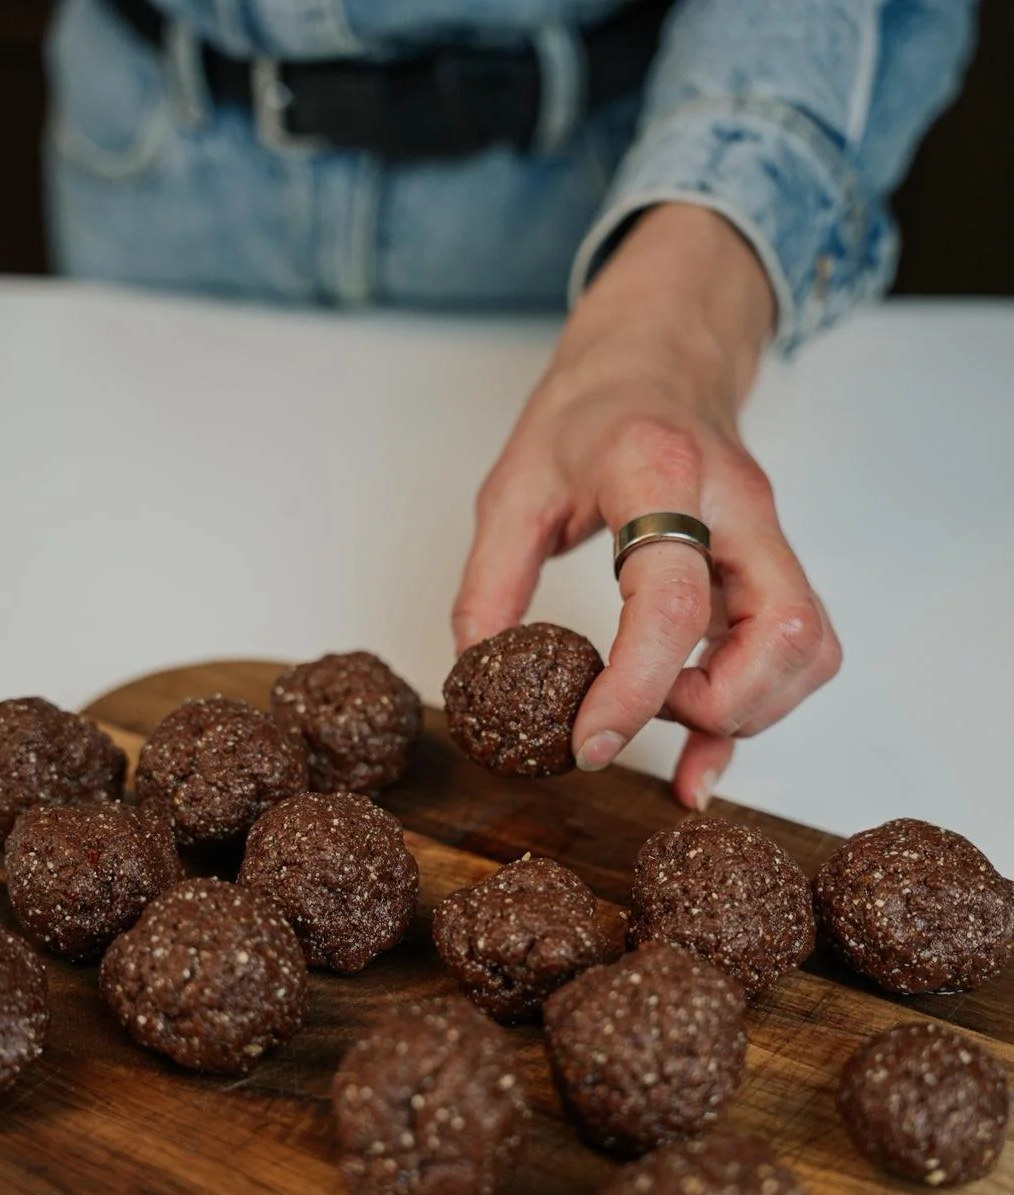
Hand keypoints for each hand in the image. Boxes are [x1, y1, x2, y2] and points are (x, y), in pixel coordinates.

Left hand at [451, 203, 841, 807]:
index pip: (671, 602)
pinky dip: (758, 709)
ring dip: (747, 711)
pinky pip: (798, 652)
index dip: (636, 688)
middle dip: (717, 707)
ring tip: (668, 715)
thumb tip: (480, 673)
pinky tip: (700, 746)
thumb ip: (490, 582)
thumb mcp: (513, 487)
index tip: (591, 741)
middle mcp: (736, 507)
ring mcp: (768, 536)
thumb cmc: (591, 413)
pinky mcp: (775, 566)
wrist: (657, 356)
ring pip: (807, 650)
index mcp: (661, 474)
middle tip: (640, 714)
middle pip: (782, 633)